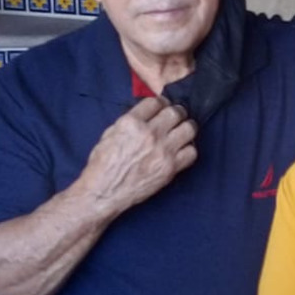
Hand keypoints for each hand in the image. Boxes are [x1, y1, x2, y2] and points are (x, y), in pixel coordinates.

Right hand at [79, 97, 197, 212]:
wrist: (104, 192)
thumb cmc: (102, 164)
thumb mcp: (110, 134)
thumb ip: (129, 121)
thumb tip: (147, 114)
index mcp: (131, 123)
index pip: (155, 102)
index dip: (160, 103)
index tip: (162, 107)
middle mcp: (149, 133)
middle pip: (175, 112)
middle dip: (176, 112)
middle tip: (175, 118)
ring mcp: (162, 151)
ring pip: (189, 129)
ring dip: (186, 128)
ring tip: (183, 131)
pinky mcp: (170, 168)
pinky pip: (191, 152)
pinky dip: (188, 150)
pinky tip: (181, 150)